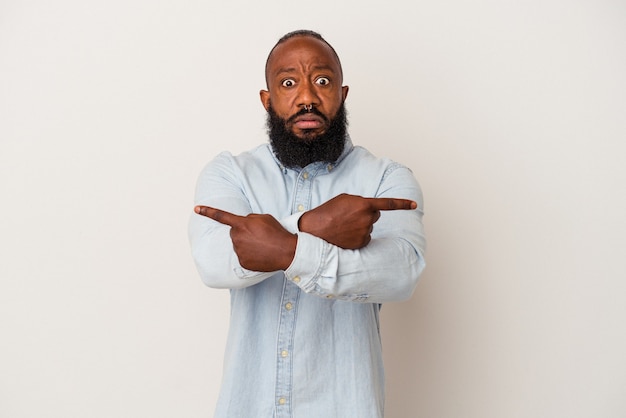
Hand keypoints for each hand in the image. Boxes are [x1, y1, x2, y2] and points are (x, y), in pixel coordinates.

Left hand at [194, 206, 296, 271]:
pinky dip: (250, 255)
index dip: (208, 211)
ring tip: (262, 244)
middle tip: (259, 235)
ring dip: (247, 243)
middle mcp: (237, 237)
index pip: (221, 216)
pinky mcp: (242, 262)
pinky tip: (260, 254)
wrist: (286, 251)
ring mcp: (239, 251)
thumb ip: (249, 219)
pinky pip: (242, 256)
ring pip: (238, 244)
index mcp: (241, 224)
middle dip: (243, 232)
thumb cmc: (277, 232)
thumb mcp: (263, 218)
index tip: (196, 209)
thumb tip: (242, 225)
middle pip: (234, 232)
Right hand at [298, 193, 416, 248]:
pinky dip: (357, 236)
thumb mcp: (344, 199)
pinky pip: (365, 237)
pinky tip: (345, 234)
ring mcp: (365, 232)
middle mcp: (367, 219)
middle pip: (375, 215)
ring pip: (369, 227)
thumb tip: (369, 208)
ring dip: (360, 225)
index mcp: (364, 204)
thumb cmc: (327, 212)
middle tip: (349, 216)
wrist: (315, 230)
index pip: (388, 204)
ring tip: (343, 225)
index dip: (403, 204)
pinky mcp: (361, 243)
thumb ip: (360, 201)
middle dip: (366, 214)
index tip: (414, 205)